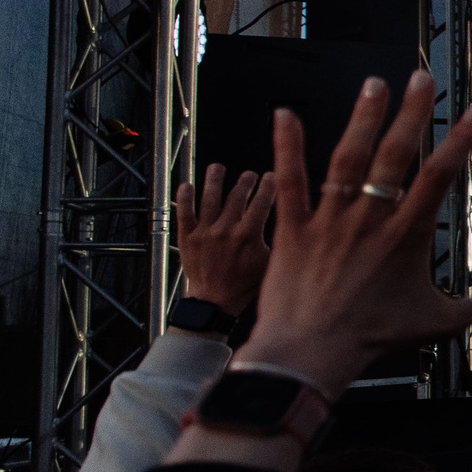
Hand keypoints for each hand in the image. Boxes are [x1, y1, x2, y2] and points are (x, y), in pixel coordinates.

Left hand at [174, 164, 276, 312]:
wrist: (213, 303)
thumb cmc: (243, 286)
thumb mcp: (269, 264)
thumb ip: (275, 240)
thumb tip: (287, 223)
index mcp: (248, 235)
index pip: (261, 202)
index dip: (268, 185)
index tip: (271, 176)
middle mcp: (225, 230)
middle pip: (236, 196)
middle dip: (245, 181)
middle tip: (249, 175)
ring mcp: (204, 232)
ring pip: (208, 199)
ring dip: (214, 180)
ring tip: (217, 168)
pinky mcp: (187, 238)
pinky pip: (183, 213)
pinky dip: (184, 198)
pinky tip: (187, 185)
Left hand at [244, 72, 471, 398]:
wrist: (309, 353)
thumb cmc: (372, 339)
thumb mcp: (438, 323)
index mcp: (407, 236)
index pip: (439, 176)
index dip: (460, 139)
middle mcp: (370, 218)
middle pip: (395, 154)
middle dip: (412, 113)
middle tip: (422, 79)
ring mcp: (330, 218)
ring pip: (348, 157)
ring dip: (363, 118)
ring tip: (375, 84)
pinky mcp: (294, 226)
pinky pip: (291, 179)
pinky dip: (287, 145)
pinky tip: (285, 114)